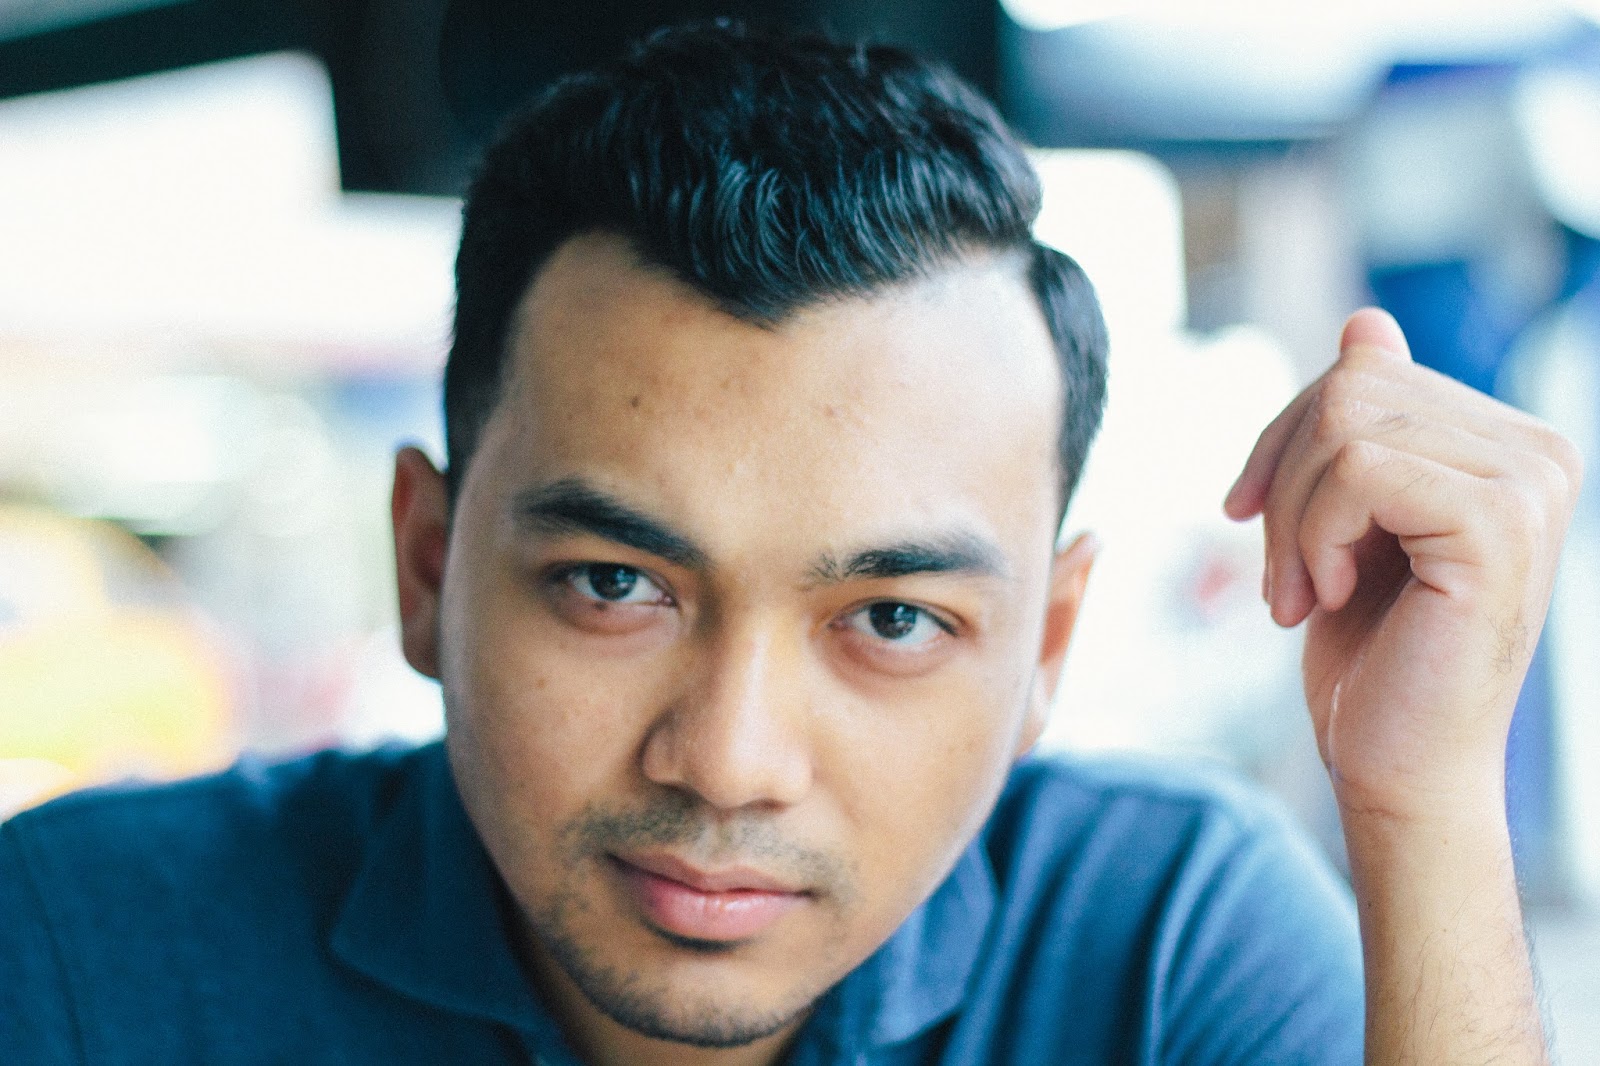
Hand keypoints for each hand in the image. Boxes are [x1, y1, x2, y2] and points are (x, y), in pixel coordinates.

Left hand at [1224, 308, 1580, 821]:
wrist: (1398, 768)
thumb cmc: (1372, 656)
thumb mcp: (1347, 521)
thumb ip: (1368, 425)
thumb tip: (1368, 324)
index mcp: (1507, 443)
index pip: (1361, 371)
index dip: (1282, 439)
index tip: (1252, 514)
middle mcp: (1538, 451)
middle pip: (1346, 387)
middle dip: (1282, 480)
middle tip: (1280, 576)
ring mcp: (1530, 483)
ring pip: (1344, 421)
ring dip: (1292, 519)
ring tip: (1303, 593)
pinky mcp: (1500, 523)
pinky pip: (1359, 469)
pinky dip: (1312, 536)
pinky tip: (1327, 598)